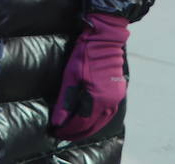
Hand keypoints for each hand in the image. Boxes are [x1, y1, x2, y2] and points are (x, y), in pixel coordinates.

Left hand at [50, 13, 129, 140]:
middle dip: (76, 132)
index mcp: (98, 98)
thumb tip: (57, 121)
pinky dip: (96, 120)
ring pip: (101, 122)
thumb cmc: (85, 54)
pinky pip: (107, 114)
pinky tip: (88, 121)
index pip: (81, 122)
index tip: (55, 132)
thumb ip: (65, 101)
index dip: (68, 129)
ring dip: (87, 128)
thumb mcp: (70, 76)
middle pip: (92, 126)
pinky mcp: (118, 93)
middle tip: (61, 135)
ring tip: (72, 132)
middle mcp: (110, 102)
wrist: (105, 39)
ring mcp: (116, 98)